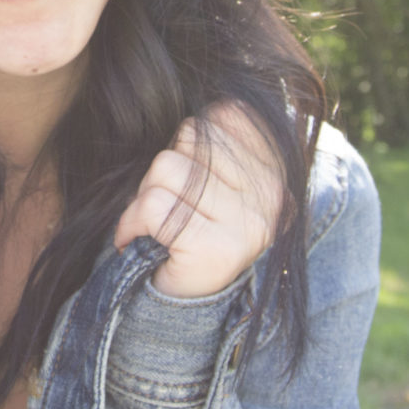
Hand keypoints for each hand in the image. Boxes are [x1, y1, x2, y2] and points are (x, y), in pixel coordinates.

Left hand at [113, 102, 283, 298]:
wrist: (181, 310)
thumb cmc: (187, 231)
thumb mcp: (209, 176)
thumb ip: (215, 138)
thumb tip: (215, 98)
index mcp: (275, 170)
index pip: (221, 114)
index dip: (190, 142)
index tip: (192, 181)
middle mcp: (272, 195)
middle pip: (190, 137)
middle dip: (165, 170)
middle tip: (171, 210)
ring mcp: (248, 223)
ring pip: (166, 168)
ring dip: (145, 196)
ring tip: (158, 227)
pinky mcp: (216, 248)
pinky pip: (153, 206)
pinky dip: (132, 222)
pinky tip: (141, 242)